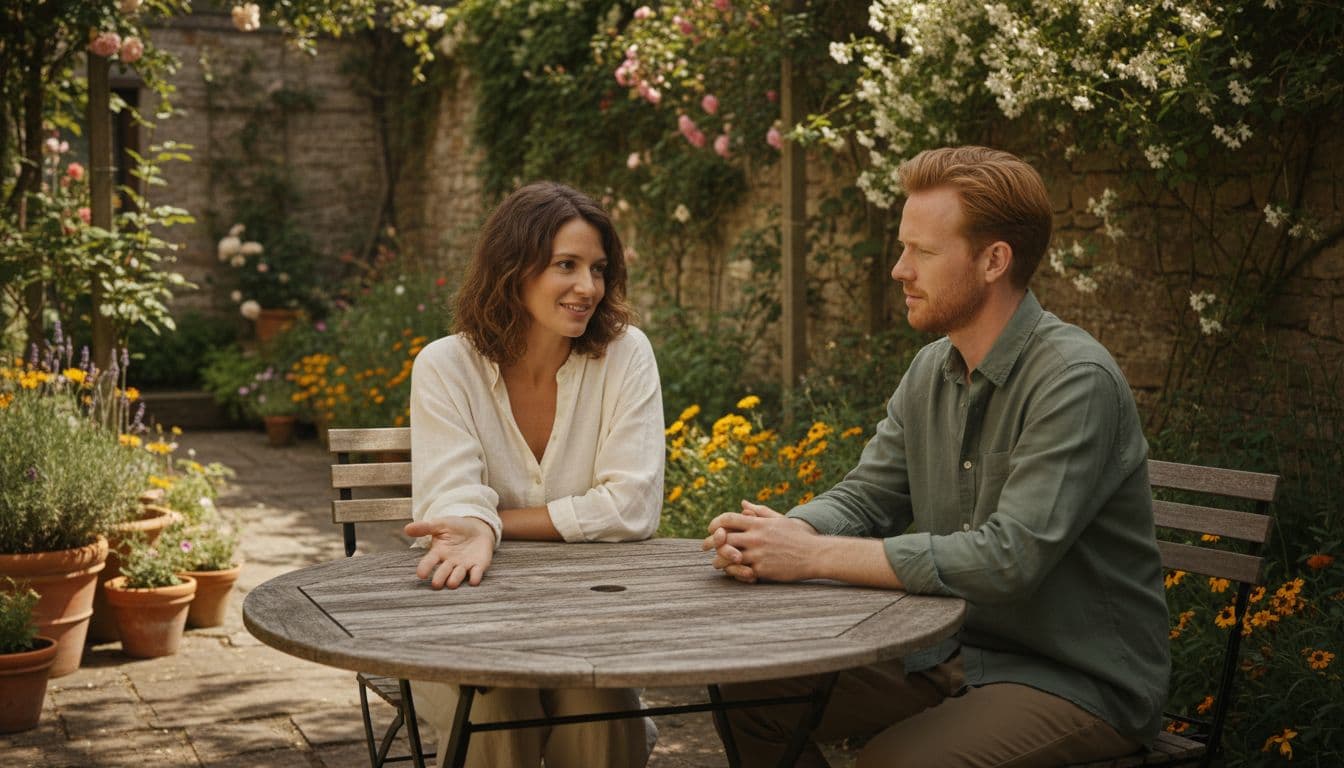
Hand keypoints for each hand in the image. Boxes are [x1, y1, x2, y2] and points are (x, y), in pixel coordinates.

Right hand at [403, 517, 494, 588]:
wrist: (478, 529)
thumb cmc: (456, 528)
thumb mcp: (441, 524)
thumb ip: (425, 527)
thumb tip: (407, 528)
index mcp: (438, 553)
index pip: (429, 562)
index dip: (425, 568)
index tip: (421, 574)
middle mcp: (450, 563)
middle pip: (443, 572)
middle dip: (440, 578)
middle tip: (436, 584)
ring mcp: (463, 566)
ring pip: (458, 575)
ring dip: (455, 579)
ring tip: (451, 583)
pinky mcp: (478, 566)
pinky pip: (476, 573)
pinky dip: (475, 577)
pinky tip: (474, 580)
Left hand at [702, 500, 816, 583]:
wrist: (814, 555)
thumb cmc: (796, 536)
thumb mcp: (779, 519)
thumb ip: (759, 511)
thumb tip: (743, 503)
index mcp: (758, 524)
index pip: (727, 519)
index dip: (715, 523)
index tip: (711, 529)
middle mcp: (755, 537)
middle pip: (722, 538)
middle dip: (710, 543)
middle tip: (704, 547)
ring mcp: (758, 554)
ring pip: (727, 558)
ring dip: (718, 561)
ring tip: (717, 563)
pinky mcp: (762, 570)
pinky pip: (740, 572)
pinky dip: (734, 572)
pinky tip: (733, 572)